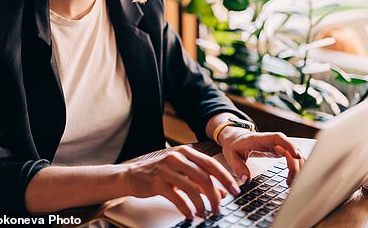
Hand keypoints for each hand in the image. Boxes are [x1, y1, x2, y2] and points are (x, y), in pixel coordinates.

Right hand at [123, 145, 240, 218]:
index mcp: (185, 152)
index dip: (225, 178)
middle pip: (204, 176)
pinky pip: (177, 198)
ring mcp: (166, 169)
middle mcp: (176, 157)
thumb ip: (201, 181)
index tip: (235, 190)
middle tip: (219, 208)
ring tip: (205, 214)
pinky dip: (187, 208)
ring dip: (201, 205)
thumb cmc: (160, 174)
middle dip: (215, 195)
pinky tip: (191, 215)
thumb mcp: (182, 173)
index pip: (210, 164)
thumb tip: (222, 194)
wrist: (132, 176)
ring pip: (192, 188)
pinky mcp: (157, 182)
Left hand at [218, 128, 304, 185]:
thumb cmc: (234, 145)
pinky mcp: (279, 151)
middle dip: (294, 165)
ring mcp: (277, 146)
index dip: (289, 146)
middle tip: (290, 181)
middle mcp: (271, 141)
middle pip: (290, 149)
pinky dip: (295, 166)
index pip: (278, 138)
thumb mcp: (231, 156)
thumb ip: (238, 167)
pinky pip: (291, 157)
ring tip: (291, 182)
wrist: (235, 139)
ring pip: (293, 154)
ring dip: (297, 167)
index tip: (297, 155)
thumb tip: (246, 180)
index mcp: (260, 139)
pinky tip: (294, 177)